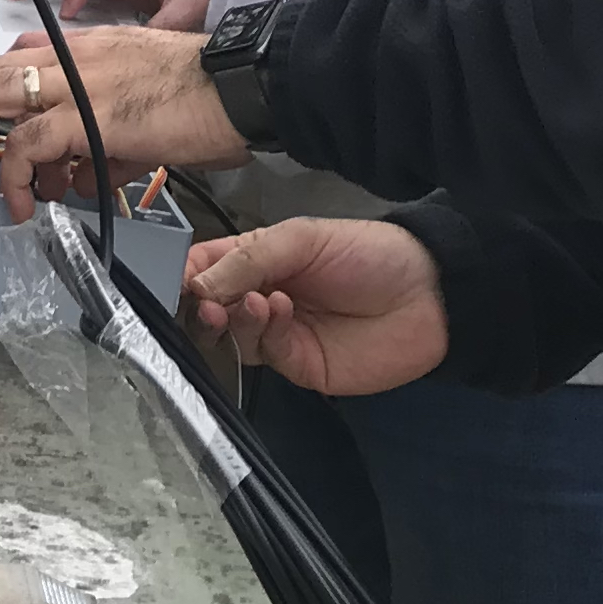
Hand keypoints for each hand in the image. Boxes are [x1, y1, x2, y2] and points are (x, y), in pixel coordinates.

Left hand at [0, 26, 248, 218]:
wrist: (245, 85)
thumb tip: (81, 179)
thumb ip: (103, 141)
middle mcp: (73, 58)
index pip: (14, 61)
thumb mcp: (142, 106)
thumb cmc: (209, 94)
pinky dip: (17, 176)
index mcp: (85, 51)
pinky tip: (25, 201)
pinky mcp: (92, 116)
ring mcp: (79, 83)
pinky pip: (30, 144)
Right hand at [182, 219, 448, 397]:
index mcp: (253, 259)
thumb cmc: (367, 253)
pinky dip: (262, 332)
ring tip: (253, 301)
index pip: (202, 269)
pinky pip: (262, 353)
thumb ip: (247, 259)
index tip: (173, 280)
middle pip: (205, 308)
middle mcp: (257, 297)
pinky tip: (278, 310)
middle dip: (199, 304)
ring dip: (232, 318)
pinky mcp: (295, 364)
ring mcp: (275, 334)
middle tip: (205, 301)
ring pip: (228, 335)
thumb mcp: (301, 239)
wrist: (429, 295)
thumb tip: (195, 285)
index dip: (182, 275)